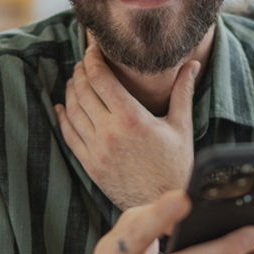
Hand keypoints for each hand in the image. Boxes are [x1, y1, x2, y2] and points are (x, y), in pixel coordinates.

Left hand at [55, 42, 197, 209]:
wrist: (163, 203)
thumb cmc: (176, 165)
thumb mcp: (181, 125)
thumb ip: (182, 91)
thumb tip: (192, 64)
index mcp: (131, 118)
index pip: (101, 78)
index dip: (92, 59)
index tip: (92, 49)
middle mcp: (109, 132)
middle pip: (83, 91)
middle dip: (80, 72)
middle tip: (82, 62)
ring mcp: (97, 150)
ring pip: (73, 112)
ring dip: (70, 92)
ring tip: (74, 80)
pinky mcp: (90, 165)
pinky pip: (69, 136)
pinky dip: (63, 118)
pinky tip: (62, 108)